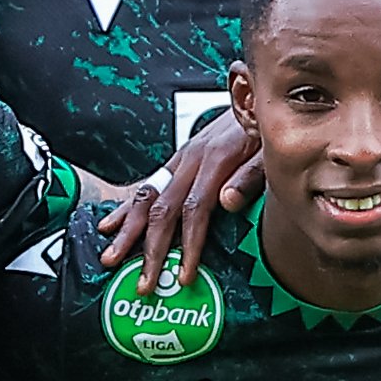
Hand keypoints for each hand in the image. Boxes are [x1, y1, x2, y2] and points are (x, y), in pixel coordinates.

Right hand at [99, 113, 261, 293]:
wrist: (259, 98)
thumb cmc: (267, 130)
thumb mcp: (269, 151)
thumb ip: (249, 177)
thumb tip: (226, 202)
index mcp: (215, 160)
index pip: (195, 211)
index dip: (189, 246)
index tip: (183, 275)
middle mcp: (191, 159)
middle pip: (163, 210)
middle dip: (150, 250)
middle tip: (143, 283)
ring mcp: (180, 159)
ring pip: (146, 197)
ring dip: (127, 231)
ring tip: (111, 257)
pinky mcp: (178, 159)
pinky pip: (147, 185)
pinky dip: (127, 207)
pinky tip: (110, 225)